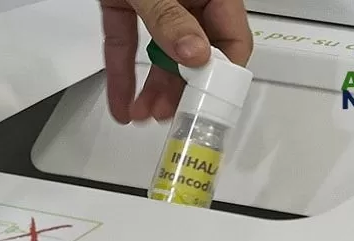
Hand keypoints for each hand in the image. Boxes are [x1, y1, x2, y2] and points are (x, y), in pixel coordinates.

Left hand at [100, 0, 251, 122]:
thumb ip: (171, 18)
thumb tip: (193, 53)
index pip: (231, 38)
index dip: (220, 74)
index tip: (205, 103)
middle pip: (193, 53)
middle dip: (179, 89)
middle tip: (169, 116)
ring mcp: (156, 3)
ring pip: (159, 53)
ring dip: (152, 89)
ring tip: (143, 116)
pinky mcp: (125, 5)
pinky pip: (126, 43)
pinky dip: (122, 73)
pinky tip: (121, 105)